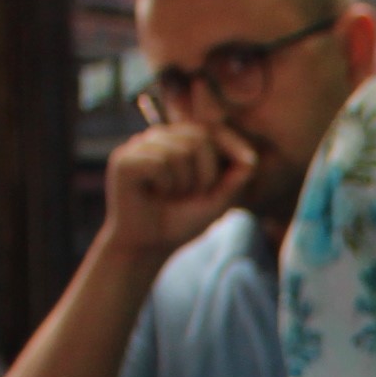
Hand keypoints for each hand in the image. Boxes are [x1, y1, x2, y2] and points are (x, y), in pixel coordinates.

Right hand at [103, 119, 253, 256]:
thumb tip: (251, 159)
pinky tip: (154, 195)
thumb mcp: (215, 201)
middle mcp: (157, 139)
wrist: (148, 246)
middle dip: (207, 172)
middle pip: (198, 136)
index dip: (230, 142)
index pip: (207, 130)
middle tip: (194, 195)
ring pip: (179, 150)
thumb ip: (233, 180)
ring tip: (171, 196)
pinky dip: (166, 185)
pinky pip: (159, 163)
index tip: (250, 161)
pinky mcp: (124, 160)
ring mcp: (138, 147)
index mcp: (176, 142)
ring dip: (185, 183)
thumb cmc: (180, 222)